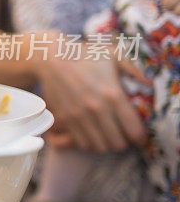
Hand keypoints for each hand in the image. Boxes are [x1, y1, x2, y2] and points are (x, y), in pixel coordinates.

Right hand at [35, 38, 146, 152]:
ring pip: (99, 146)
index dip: (140, 137)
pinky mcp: (65, 119)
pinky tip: (92, 133)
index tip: (139, 136)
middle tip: (122, 134)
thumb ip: (134, 70)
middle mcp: (96, 109)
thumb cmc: (85, 55)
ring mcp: (79, 116)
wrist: (51, 58)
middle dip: (123, 141)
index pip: (133, 130)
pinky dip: (89, 142)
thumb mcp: (113, 55)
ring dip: (106, 143)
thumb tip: (150, 84)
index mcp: (113, 95)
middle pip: (117, 143)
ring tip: (107, 134)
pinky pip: (81, 142)